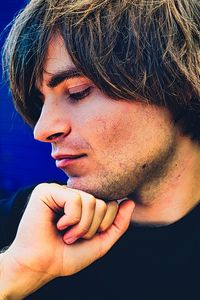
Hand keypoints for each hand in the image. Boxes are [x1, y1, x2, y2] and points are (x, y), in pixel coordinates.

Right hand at [0, 183, 134, 298]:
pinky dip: (71, 219)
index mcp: (85, 204)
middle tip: (74, 237)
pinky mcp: (48, 191)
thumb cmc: (68, 255)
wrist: (42, 266)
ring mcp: (61, 191)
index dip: (104, 225)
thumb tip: (130, 201)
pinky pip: (75, 199)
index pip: (112, 203)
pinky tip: (58, 225)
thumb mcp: (100, 242)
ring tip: (67, 233)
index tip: (86, 238)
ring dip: (82, 226)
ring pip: (90, 200)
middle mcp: (74, 195)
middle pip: (103, 202)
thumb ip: (118, 224)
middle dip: (92, 228)